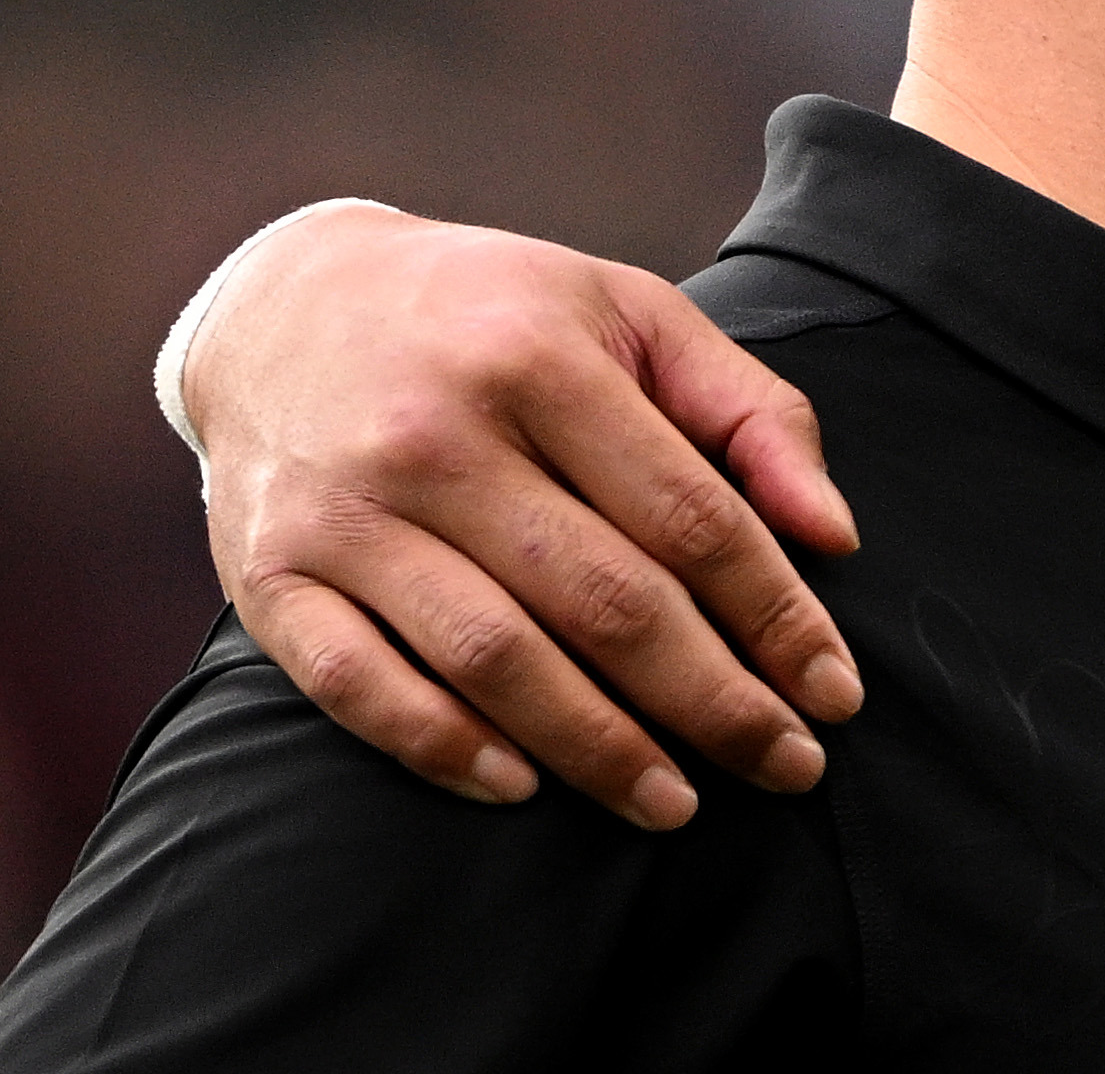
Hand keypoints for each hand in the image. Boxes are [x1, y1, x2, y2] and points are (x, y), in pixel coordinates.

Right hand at [188, 206, 861, 829]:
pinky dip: (442, 747)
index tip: (835, 693)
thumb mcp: (631, 315)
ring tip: (678, 803)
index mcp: (541, 359)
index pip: (691, 516)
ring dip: (598, 749)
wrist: (285, 301)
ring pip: (493, 658)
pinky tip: (522, 786)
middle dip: (714, 702)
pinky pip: (358, 686)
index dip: (776, 616)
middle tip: (789, 768)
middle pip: (605, 602)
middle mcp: (438, 435)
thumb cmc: (498, 318)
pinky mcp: (268, 574)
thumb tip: (834, 536)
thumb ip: (749, 412)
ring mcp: (347, 511)